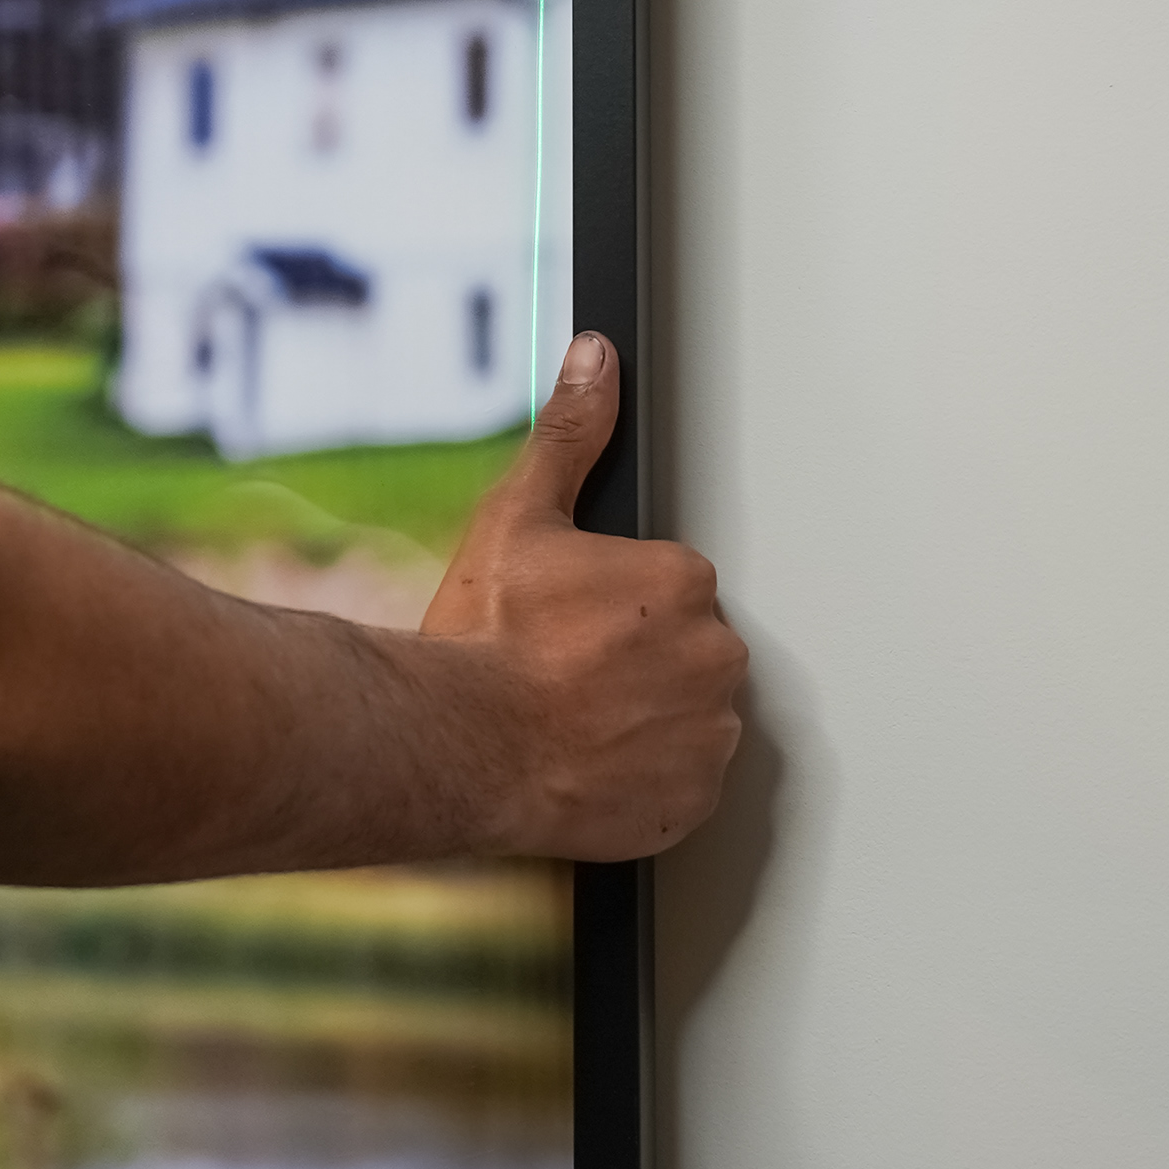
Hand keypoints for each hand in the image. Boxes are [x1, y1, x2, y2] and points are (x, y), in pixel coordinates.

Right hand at [422, 334, 746, 861]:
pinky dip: (645, 783)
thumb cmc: (485, 640)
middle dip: (636, 663)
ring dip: (645, 722)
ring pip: (687, 719)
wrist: (456, 745)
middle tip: (564, 675)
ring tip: (571, 724)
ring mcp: (705, 739)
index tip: (567, 626)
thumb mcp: (518, 516)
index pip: (668, 589)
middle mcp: (712, 659)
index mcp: (683, 582)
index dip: (612, 605)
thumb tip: (596, 360)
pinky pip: (681, 788)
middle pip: (684, 652)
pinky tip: (588, 766)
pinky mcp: (689, 807)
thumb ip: (570, 433)